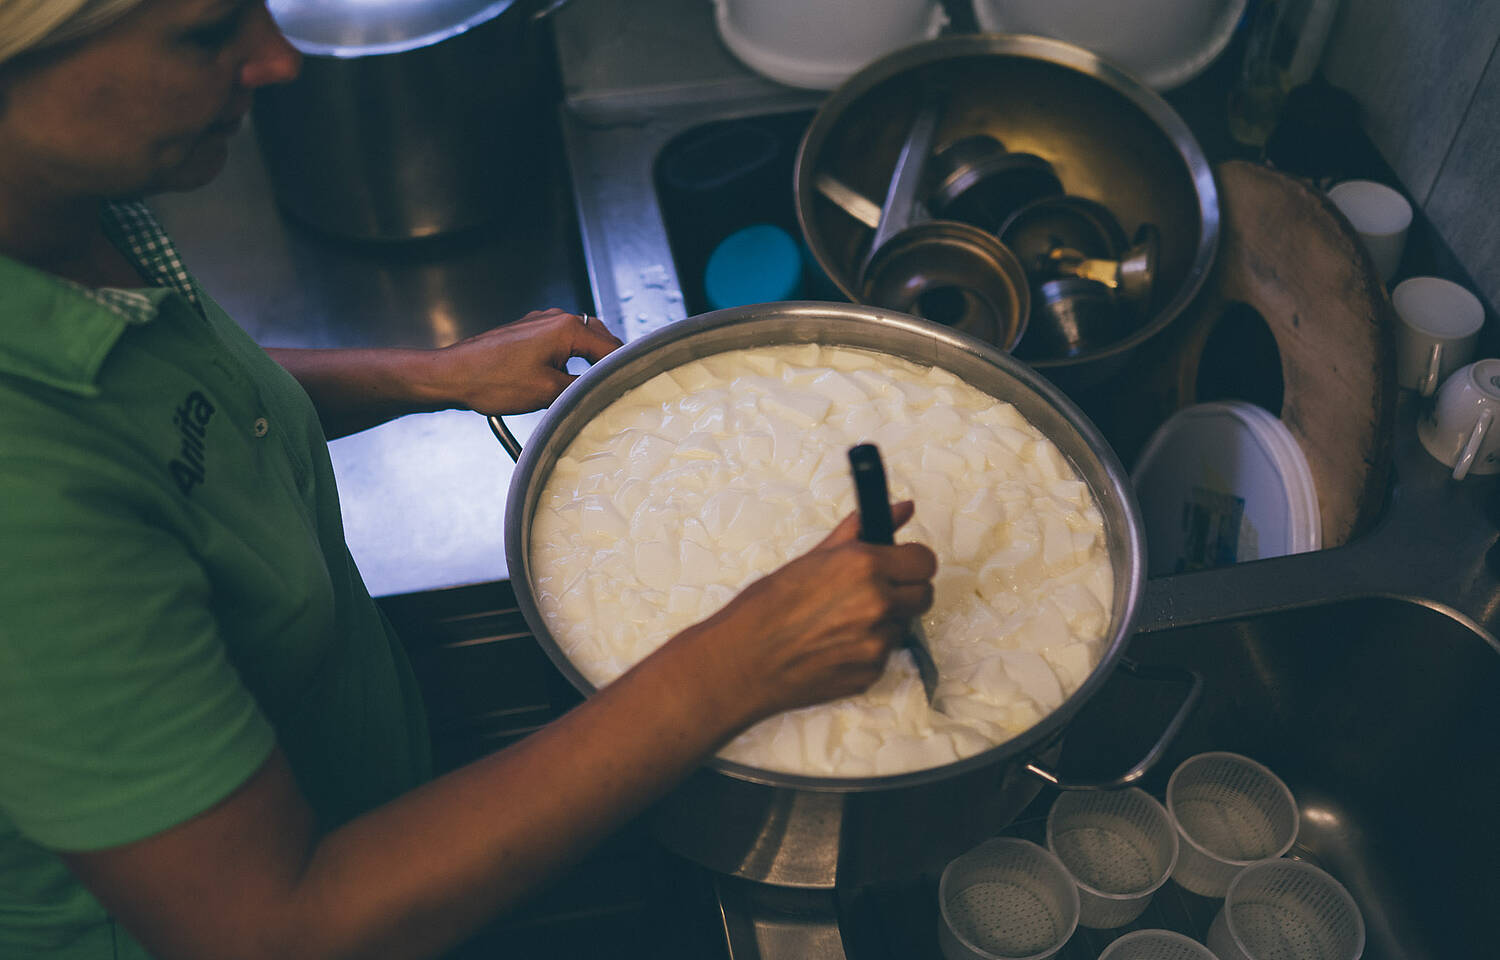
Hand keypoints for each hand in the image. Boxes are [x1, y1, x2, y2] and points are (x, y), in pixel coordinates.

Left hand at [442, 308, 622, 415]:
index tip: (629, 386)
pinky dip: (569, 357)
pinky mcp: (526, 332)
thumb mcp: (548, 392)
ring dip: (588, 359)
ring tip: (588, 385)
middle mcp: (555, 319)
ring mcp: (538, 323)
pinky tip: (563, 378)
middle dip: (607, 361)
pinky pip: (559, 341)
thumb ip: (582, 388)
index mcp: (566, 328)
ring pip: (578, 338)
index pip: (611, 348)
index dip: (622, 369)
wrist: (453, 374)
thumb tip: (599, 389)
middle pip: (598, 337)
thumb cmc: (492, 380)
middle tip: (612, 387)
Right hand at [690, 502, 937, 723]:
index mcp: (865, 566)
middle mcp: (878, 603)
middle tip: (873, 592)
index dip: (911, 562)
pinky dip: (867, 649)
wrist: (744, 661)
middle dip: (904, 591)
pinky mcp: (871, 673)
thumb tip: (902, 508)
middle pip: (923, 595)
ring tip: (841, 622)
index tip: (898, 564)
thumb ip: (863, 531)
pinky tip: (834, 645)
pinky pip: (884, 655)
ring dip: (884, 622)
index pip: (925, 561)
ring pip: (903, 625)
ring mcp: (877, 642)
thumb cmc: (768, 607)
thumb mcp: (814, 558)